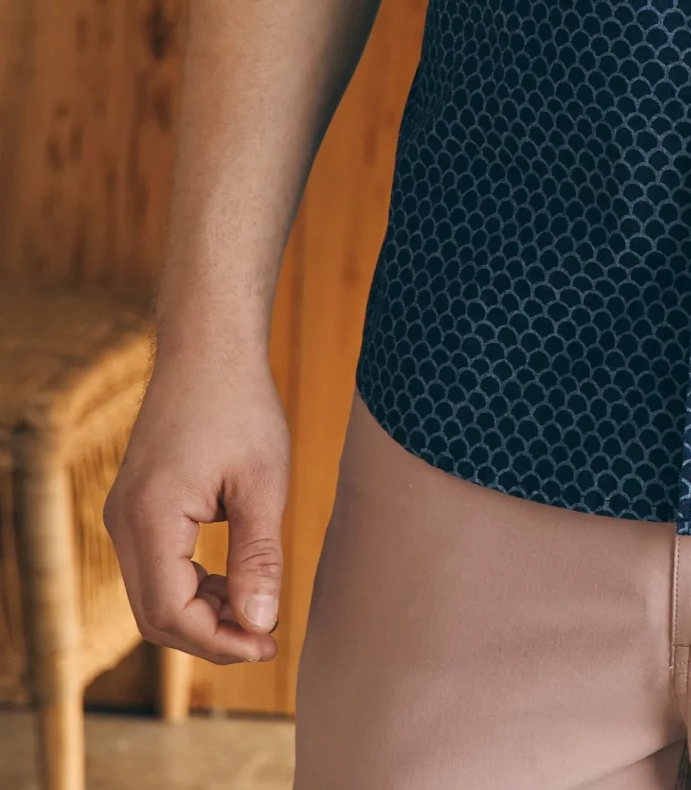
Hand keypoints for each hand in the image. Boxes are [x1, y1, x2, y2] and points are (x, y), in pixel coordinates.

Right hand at [104, 343, 289, 664]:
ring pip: (153, 594)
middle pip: (155, 613)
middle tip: (265, 637)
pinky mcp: (136, 507)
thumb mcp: (264, 482)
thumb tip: (259, 624)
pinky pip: (154, 567)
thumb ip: (259, 557)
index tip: (266, 644)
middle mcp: (123, 522)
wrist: (208, 347)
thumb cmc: (240, 404)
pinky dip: (190, 585)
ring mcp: (124, 515)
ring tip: (256, 610)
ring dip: (200, 612)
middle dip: (209, 635)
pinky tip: (233, 580)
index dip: (218, 641)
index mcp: (150, 517)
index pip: (170, 612)